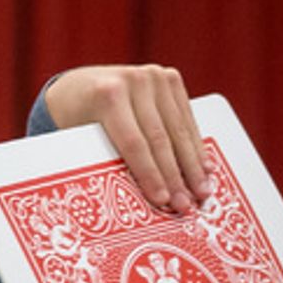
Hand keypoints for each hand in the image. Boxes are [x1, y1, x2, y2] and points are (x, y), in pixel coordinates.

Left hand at [44, 63, 210, 214]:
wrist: (82, 86)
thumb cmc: (78, 121)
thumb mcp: (79, 139)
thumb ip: (101, 159)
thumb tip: (131, 202)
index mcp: (108, 95)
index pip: (134, 143)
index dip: (150, 174)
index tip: (162, 200)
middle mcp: (134, 81)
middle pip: (160, 138)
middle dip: (175, 176)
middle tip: (185, 205)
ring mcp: (154, 77)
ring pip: (178, 129)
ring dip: (192, 164)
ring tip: (201, 192)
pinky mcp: (170, 78)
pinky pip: (187, 118)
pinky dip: (196, 145)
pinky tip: (204, 168)